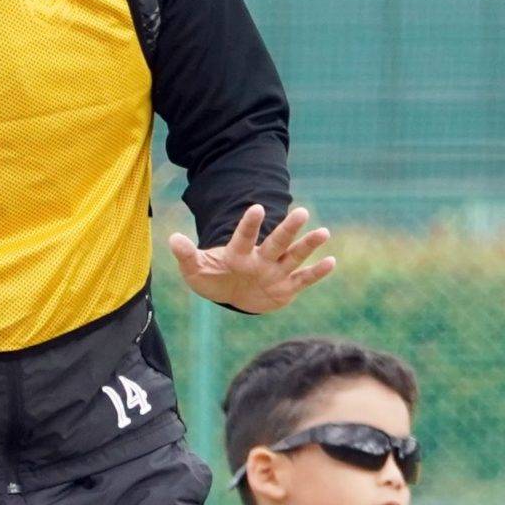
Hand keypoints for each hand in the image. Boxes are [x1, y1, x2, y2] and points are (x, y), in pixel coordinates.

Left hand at [167, 205, 334, 314]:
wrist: (232, 296)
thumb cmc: (213, 279)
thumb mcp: (195, 270)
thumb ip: (187, 255)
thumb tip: (173, 238)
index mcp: (238, 254)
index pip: (244, 237)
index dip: (249, 224)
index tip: (257, 207)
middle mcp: (261, 259)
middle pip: (276, 243)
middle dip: (288, 229)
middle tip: (302, 211)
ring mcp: (275, 272)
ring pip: (294, 257)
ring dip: (308, 246)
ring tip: (324, 231)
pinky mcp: (286, 288)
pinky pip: (303, 279)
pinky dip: (316, 273)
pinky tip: (331, 261)